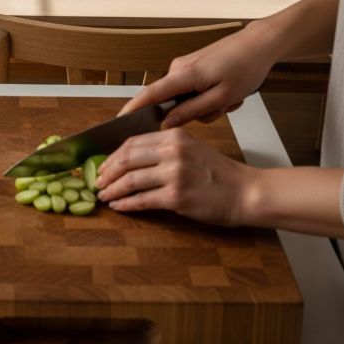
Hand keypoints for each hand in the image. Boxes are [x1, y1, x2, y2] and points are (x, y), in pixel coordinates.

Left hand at [96, 128, 255, 225]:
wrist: (246, 192)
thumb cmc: (219, 174)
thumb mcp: (191, 149)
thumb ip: (163, 149)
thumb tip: (128, 160)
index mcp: (174, 137)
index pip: (132, 143)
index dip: (112, 156)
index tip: (103, 166)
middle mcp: (173, 152)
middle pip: (126, 160)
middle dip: (107, 173)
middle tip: (98, 182)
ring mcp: (175, 174)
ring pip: (130, 181)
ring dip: (113, 190)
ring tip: (104, 196)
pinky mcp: (177, 196)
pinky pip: (142, 200)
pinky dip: (126, 204)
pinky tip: (119, 206)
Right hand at [118, 23, 278, 127]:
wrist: (261, 43)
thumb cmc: (246, 67)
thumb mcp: (221, 97)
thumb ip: (192, 111)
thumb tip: (168, 121)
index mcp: (183, 75)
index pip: (150, 95)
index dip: (133, 109)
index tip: (120, 122)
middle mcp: (179, 68)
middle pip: (173, 102)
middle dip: (196, 111)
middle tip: (222, 107)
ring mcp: (186, 67)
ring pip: (188, 99)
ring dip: (209, 104)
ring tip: (230, 97)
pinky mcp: (195, 67)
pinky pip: (195, 90)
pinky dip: (211, 96)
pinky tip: (229, 91)